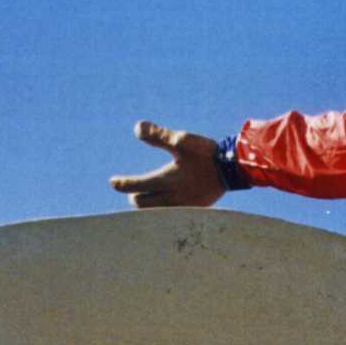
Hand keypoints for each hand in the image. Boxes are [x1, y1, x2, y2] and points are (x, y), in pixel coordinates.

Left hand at [111, 121, 225, 208]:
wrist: (232, 169)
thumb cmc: (206, 153)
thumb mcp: (181, 140)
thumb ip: (158, 136)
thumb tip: (136, 128)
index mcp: (166, 180)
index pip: (136, 185)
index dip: (123, 183)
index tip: (113, 182)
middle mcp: (172, 197)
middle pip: (143, 204)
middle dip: (136, 197)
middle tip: (133, 190)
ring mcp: (183, 207)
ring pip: (156, 213)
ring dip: (149, 207)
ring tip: (146, 199)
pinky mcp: (194, 211)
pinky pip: (171, 216)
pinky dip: (163, 212)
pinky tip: (166, 206)